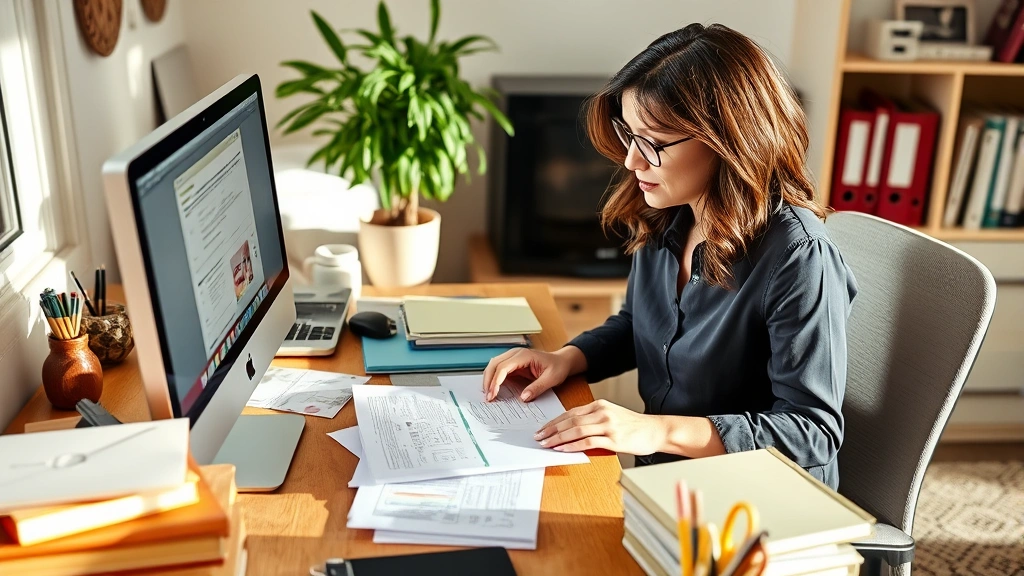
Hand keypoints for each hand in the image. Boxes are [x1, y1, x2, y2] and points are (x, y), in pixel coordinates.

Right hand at [482, 348, 572, 401]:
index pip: (504, 367)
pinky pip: (499, 369)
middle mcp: (516, 353)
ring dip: (489, 379)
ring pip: (494, 366)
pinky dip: (493, 379)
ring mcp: (513, 357)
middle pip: (494, 364)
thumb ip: (537, 388)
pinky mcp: (512, 363)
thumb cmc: (558, 367)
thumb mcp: (551, 379)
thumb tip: (524, 397)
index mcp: (524, 355)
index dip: (496, 381)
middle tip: (488, 397)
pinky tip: (493, 389)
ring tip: (489, 394)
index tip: (493, 394)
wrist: (561, 361)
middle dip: (488, 381)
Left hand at [533, 399, 666, 454]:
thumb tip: (571, 431)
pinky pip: (588, 442)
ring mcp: (608, 425)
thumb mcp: (612, 415)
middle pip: (570, 421)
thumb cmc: (634, 426)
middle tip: (538, 437)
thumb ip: (593, 419)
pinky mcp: (613, 439)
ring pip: (576, 430)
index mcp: (600, 405)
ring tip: (547, 444)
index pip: (570, 413)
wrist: (656, 430)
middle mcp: (602, 412)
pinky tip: (563, 449)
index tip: (542, 428)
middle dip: (551, 429)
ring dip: (558, 438)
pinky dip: (573, 446)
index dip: (554, 421)